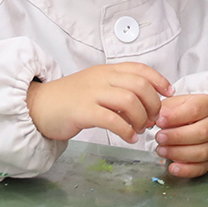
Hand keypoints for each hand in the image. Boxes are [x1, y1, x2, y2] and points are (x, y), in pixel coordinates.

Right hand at [27, 63, 171, 142]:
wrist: (38, 106)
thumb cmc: (70, 99)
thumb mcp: (96, 85)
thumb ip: (118, 88)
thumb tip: (146, 100)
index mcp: (107, 70)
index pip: (140, 69)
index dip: (159, 80)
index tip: (169, 94)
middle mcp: (101, 78)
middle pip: (139, 85)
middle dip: (153, 104)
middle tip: (153, 119)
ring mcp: (91, 94)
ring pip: (129, 101)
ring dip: (141, 118)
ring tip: (140, 129)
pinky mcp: (82, 111)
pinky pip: (112, 120)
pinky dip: (126, 130)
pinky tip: (130, 137)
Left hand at [155, 92, 207, 177]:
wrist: (204, 122)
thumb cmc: (188, 113)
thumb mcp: (178, 104)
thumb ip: (165, 109)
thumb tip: (151, 120)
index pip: (196, 109)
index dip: (176, 117)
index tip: (160, 121)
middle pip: (202, 132)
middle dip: (177, 137)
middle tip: (159, 137)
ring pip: (202, 152)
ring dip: (179, 153)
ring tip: (161, 150)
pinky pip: (201, 168)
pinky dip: (186, 170)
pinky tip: (172, 167)